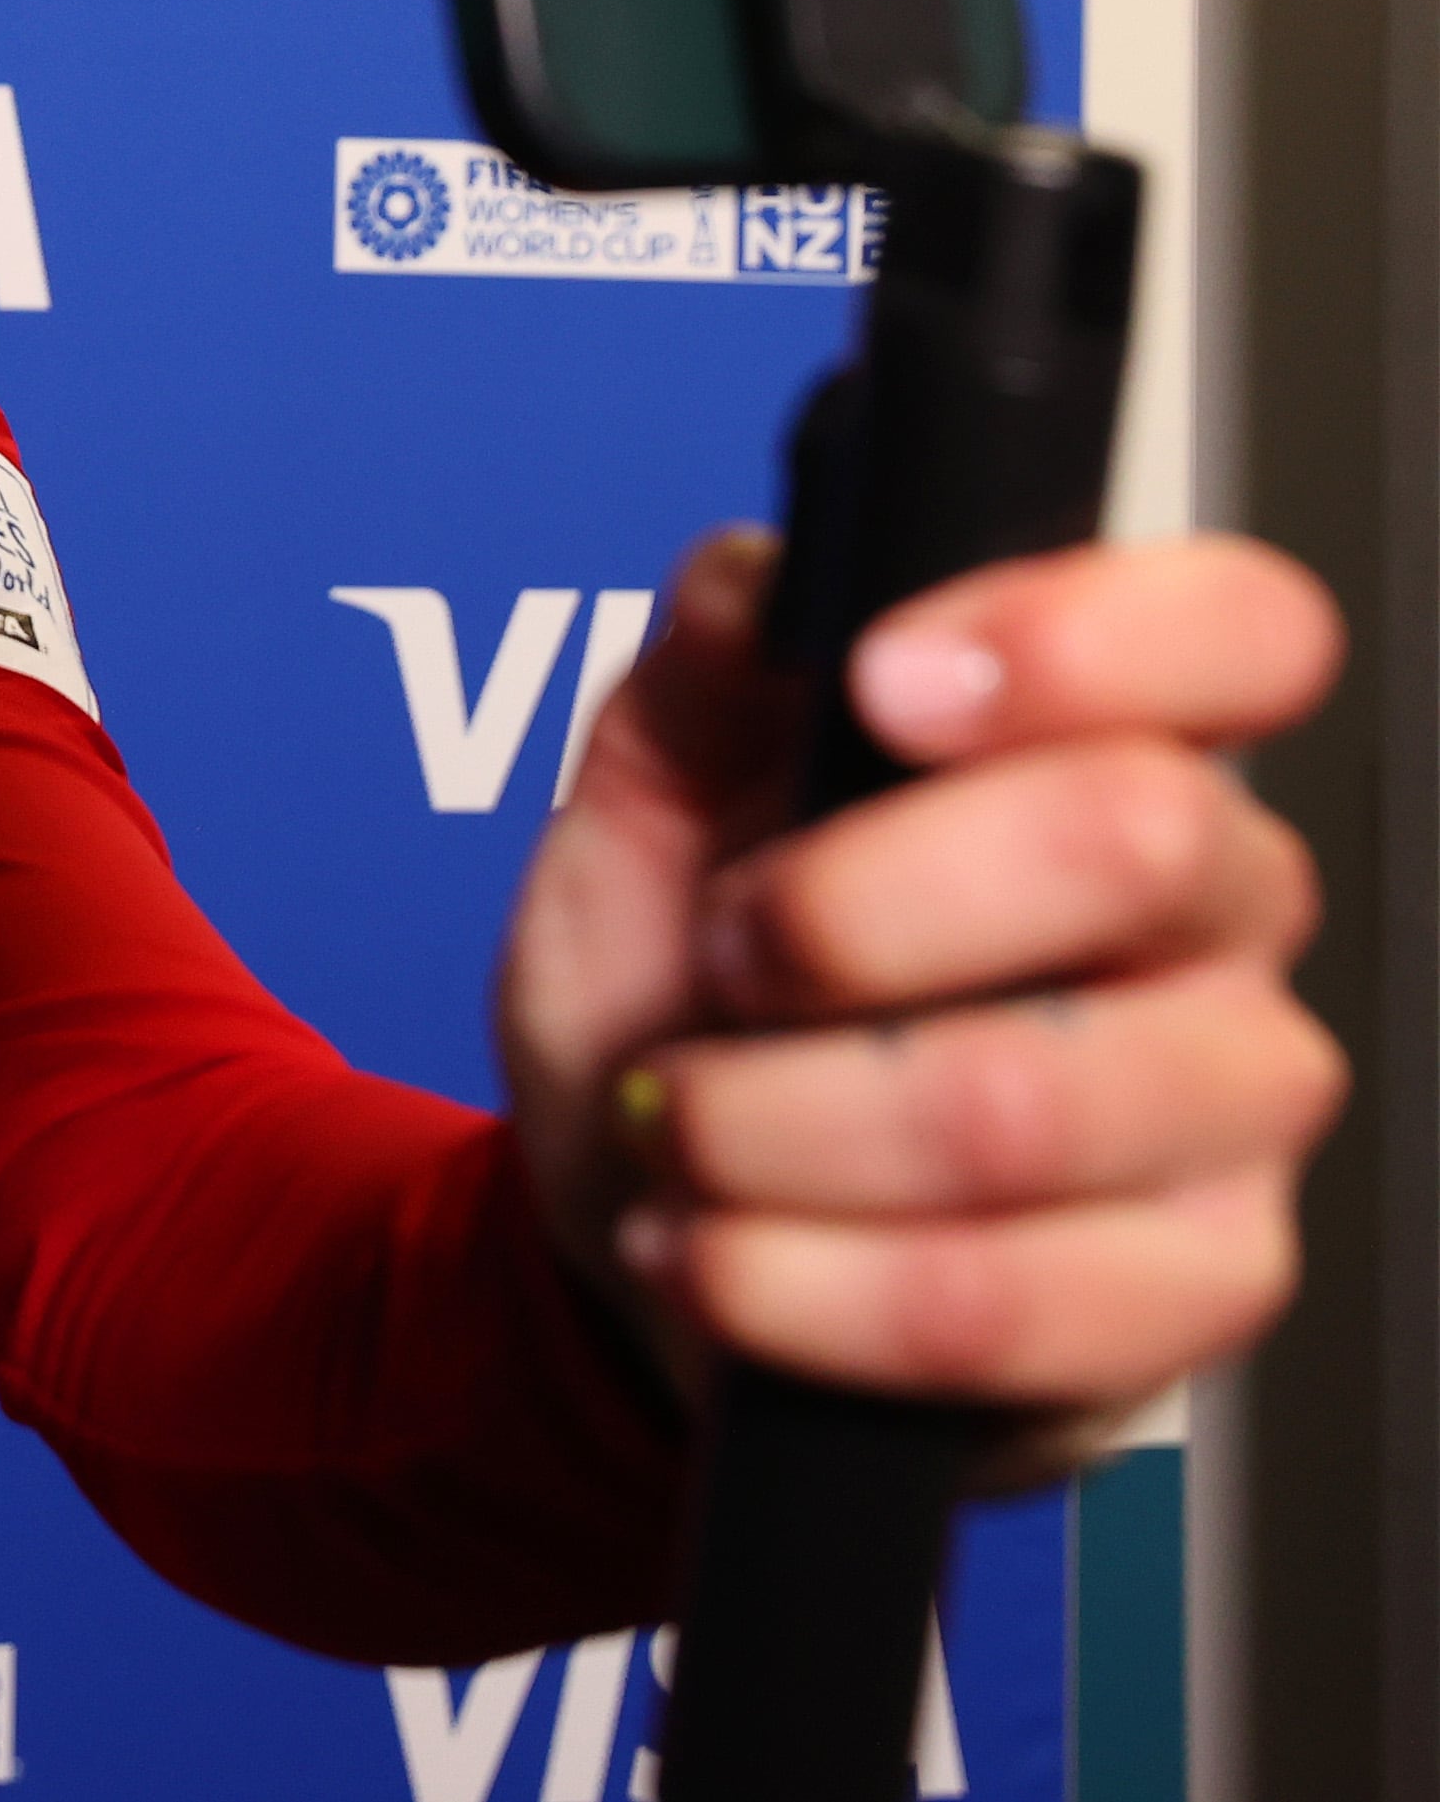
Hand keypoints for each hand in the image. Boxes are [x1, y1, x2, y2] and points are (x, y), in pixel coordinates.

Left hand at [500, 527, 1344, 1466]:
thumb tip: (750, 582)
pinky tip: (713, 1252)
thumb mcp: (649, 798)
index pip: (1238, 632)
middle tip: (721, 949)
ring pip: (1031, 1104)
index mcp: (1116, 742)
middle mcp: (1213, 912)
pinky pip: (1002, 1305)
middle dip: (848, 905)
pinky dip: (794, 1284)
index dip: (1076, 638)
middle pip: (1130, 843)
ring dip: (778, 1123)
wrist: (650, 1216)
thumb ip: (702, 670)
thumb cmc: (682, 985)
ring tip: (678, 1125)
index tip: (877, 681)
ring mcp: (1226, 1109)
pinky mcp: (1188, 1295)